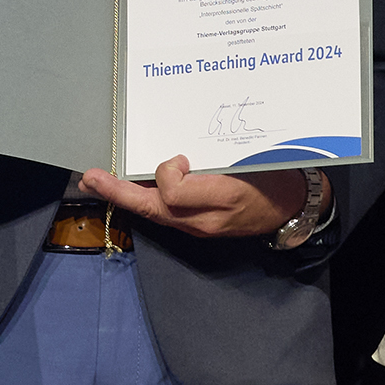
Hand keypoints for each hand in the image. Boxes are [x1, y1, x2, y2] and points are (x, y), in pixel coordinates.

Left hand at [80, 155, 304, 241]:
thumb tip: (173, 168)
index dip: (165, 174)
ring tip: (99, 181)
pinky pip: (166, 214)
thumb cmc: (273, 183)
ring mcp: (200, 225)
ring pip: (155, 212)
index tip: (176, 159)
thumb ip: (207, 176)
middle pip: (151, 208)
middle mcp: (203, 219)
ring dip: (126, 196)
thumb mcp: (246, 173)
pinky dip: (146, 199)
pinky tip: (133, 186)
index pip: (172, 195)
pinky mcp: (200, 225)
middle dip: (117, 193)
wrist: (295, 208)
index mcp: (216, 202)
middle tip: (90, 177)